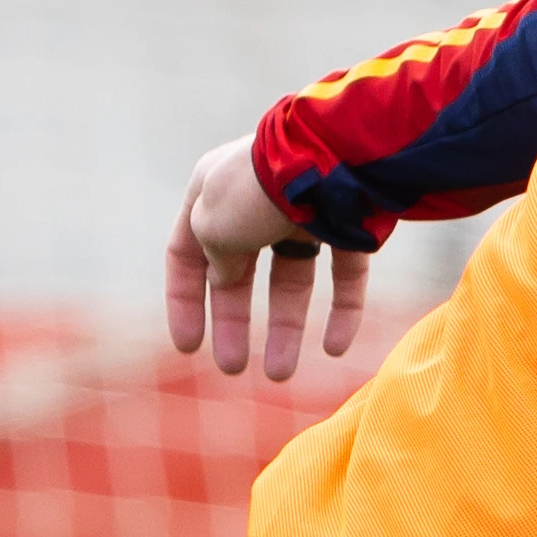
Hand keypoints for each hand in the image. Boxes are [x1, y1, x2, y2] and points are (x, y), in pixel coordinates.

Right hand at [162, 136, 365, 383]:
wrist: (331, 161)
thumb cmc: (258, 191)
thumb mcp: (212, 227)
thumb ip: (213, 257)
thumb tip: (227, 277)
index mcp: (213, 190)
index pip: (186, 250)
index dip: (184, 300)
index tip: (188, 346)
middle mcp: (259, 199)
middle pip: (240, 270)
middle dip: (234, 322)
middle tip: (231, 369)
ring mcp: (307, 211)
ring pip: (293, 279)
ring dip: (285, 328)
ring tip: (281, 375)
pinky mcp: (352, 225)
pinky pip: (346, 275)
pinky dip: (342, 312)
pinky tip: (335, 349)